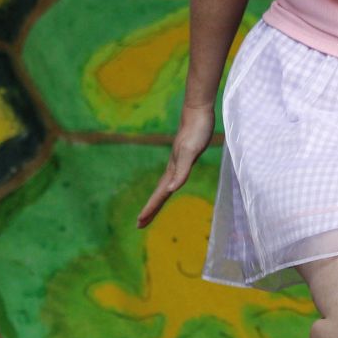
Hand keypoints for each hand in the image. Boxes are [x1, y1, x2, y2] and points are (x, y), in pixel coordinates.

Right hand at [136, 101, 215, 227]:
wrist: (198, 112)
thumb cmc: (196, 132)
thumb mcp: (190, 153)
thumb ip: (182, 171)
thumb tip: (172, 190)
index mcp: (173, 170)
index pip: (159, 194)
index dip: (151, 209)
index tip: (139, 222)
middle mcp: (173, 168)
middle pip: (159, 194)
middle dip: (150, 210)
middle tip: (139, 225)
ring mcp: (178, 163)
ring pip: (165, 187)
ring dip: (158, 199)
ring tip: (151, 210)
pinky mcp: (185, 157)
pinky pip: (175, 177)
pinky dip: (169, 186)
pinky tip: (170, 187)